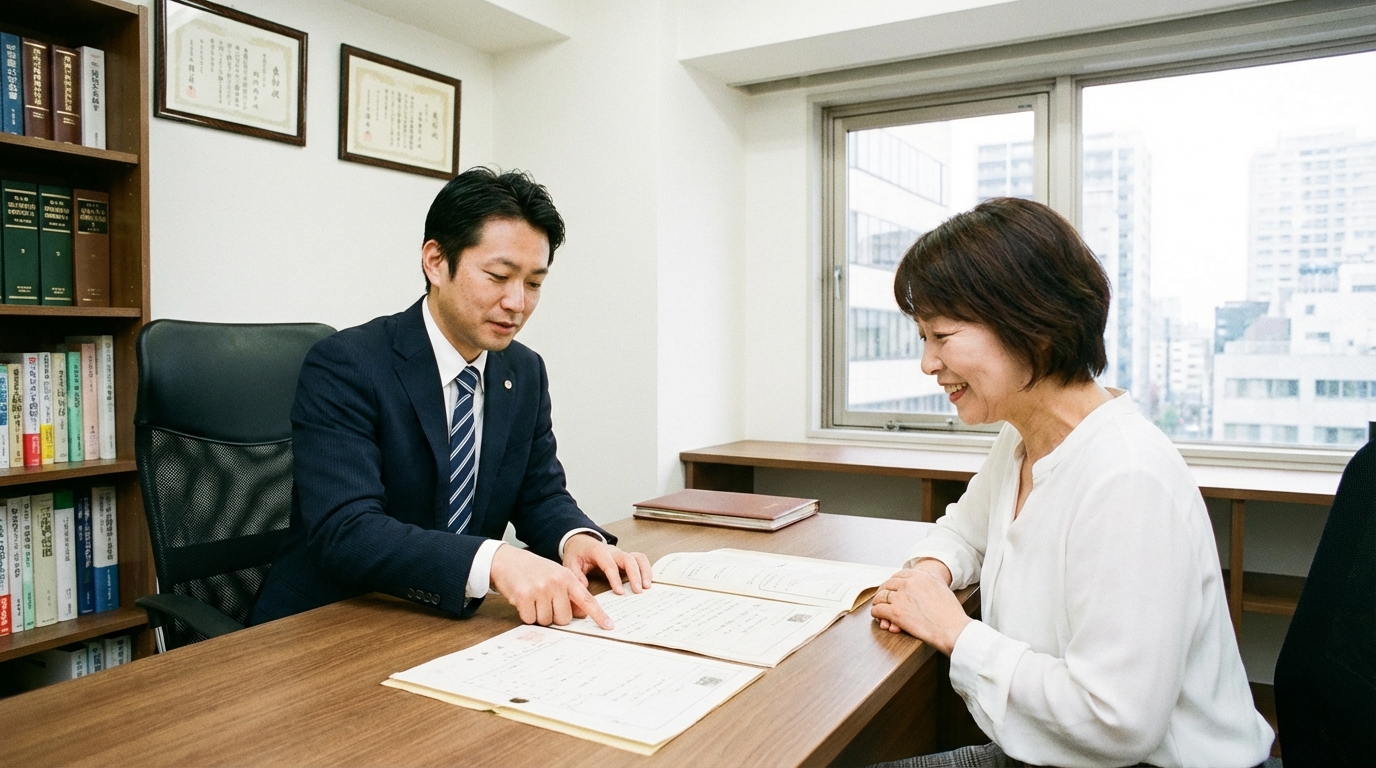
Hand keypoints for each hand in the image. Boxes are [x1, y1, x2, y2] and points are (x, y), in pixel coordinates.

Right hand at [489, 543, 614, 629]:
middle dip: (554, 616)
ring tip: (533, 599)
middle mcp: (556, 582)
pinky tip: (523, 601)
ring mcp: (540, 589)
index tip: (609, 626)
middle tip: (544, 602)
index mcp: (567, 577)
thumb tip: (583, 613)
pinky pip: (530, 619)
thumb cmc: (533, 570)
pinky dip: (526, 615)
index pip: (587, 599)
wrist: (506, 560)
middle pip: (564, 618)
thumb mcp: (555, 576)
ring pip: (546, 621)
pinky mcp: (524, 596)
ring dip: (538, 615)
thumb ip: (570, 593)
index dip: (598, 614)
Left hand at [562, 534, 652, 595]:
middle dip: (635, 575)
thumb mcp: (570, 563)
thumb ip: (576, 575)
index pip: (610, 564)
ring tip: (647, 587)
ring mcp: (621, 554)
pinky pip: (640, 560)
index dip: (615, 578)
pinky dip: (646, 570)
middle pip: (628, 559)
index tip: (620, 592)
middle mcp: (613, 551)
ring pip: (638, 558)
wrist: (581, 542)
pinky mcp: (626, 558)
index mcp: (599, 551)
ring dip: (644, 571)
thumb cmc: (577, 553)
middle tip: (638, 591)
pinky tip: (648, 582)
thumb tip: (584, 587)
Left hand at [870, 559, 969, 655]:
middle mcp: (908, 584)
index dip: (893, 583)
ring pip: (881, 597)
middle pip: (887, 585)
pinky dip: (876, 614)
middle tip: (882, 599)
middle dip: (884, 592)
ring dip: (878, 603)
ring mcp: (901, 597)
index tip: (891, 588)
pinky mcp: (896, 612)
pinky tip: (879, 617)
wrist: (953, 629)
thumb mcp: (942, 587)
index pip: (899, 575)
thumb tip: (926, 574)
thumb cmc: (951, 613)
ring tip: (879, 608)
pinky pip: (878, 610)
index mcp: (920, 576)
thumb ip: (932, 579)